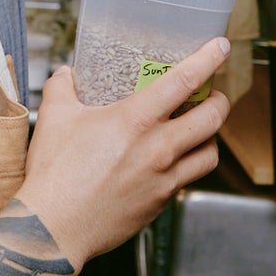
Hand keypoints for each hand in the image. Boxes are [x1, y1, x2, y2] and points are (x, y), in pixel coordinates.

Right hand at [15, 37, 231, 270]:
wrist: (54, 229)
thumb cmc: (55, 176)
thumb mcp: (54, 119)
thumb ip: (62, 89)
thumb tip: (66, 75)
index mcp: (135, 121)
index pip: (185, 81)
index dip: (208, 59)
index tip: (220, 47)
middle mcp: (158, 149)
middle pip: (213, 117)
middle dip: (220, 100)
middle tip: (213, 94)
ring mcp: (163, 179)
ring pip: (210, 153)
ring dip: (210, 136)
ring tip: (200, 130)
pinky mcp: (160, 203)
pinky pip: (187, 180)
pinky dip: (188, 166)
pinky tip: (172, 162)